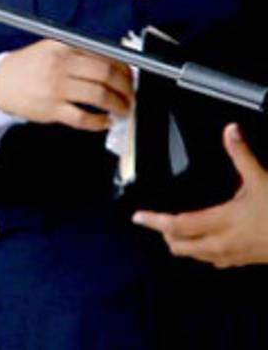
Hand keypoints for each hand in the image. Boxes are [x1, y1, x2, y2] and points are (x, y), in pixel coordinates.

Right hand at [0, 39, 132, 129]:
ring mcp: (55, 88)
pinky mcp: (51, 109)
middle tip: (131, 95)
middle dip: (126, 87)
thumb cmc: (28, 66)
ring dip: (118, 105)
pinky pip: (83, 118)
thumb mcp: (50, 48)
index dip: (124, 68)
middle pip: (106, 75)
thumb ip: (79, 52)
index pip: (104, 55)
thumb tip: (116, 64)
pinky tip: (104, 121)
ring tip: (123, 109)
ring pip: (99, 96)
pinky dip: (99, 122)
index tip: (130, 76)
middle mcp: (60, 65)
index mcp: (62, 47)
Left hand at [133, 123, 267, 267]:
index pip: (178, 225)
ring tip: (170, 230)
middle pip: (180, 245)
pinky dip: (200, 250)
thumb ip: (242, 155)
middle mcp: (223, 243)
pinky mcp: (244, 261)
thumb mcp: (262, 180)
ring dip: (180, 243)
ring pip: (195, 255)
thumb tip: (231, 132)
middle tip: (151, 221)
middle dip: (163, 234)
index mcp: (223, 222)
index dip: (155, 221)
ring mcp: (233, 256)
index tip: (138, 217)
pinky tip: (202, 241)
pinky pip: (213, 260)